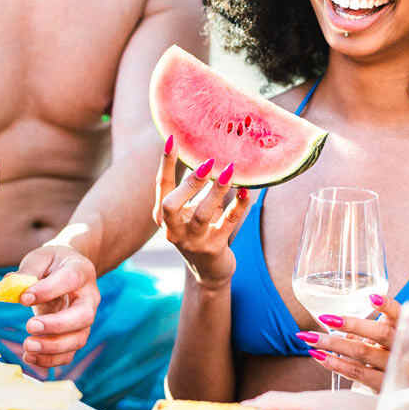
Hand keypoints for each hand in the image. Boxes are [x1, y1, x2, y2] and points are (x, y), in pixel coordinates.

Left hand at [16, 243, 99, 368]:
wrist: (69, 270)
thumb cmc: (54, 264)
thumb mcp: (41, 258)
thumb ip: (27, 271)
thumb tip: (9, 285)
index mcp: (81, 272)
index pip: (70, 280)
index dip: (48, 291)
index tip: (23, 298)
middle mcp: (89, 297)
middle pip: (83, 316)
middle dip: (56, 325)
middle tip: (30, 325)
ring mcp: (85, 319)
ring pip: (78, 339)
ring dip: (53, 347)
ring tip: (27, 346)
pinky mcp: (76, 335)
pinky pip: (69, 353)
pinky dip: (50, 360)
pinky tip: (30, 356)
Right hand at [155, 139, 250, 288]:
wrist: (209, 270)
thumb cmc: (199, 231)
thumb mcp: (190, 210)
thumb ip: (194, 188)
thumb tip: (208, 152)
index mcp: (163, 216)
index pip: (161, 186)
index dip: (166, 163)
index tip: (172, 139)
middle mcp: (173, 229)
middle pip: (171, 204)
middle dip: (189, 183)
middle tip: (207, 163)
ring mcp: (192, 241)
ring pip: (202, 214)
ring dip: (216, 192)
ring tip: (229, 172)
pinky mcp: (213, 249)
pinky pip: (228, 223)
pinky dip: (238, 206)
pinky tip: (246, 192)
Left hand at [298, 295, 398, 391]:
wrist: (408, 391)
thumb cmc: (391, 359)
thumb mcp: (385, 342)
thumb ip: (367, 331)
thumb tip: (335, 325)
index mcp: (404, 332)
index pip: (400, 315)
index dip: (387, 306)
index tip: (371, 298)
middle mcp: (403, 349)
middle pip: (379, 333)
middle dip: (351, 324)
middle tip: (325, 318)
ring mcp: (394, 369)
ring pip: (362, 352)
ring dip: (334, 344)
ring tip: (311, 338)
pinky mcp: (383, 386)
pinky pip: (357, 373)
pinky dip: (336, 364)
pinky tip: (319, 356)